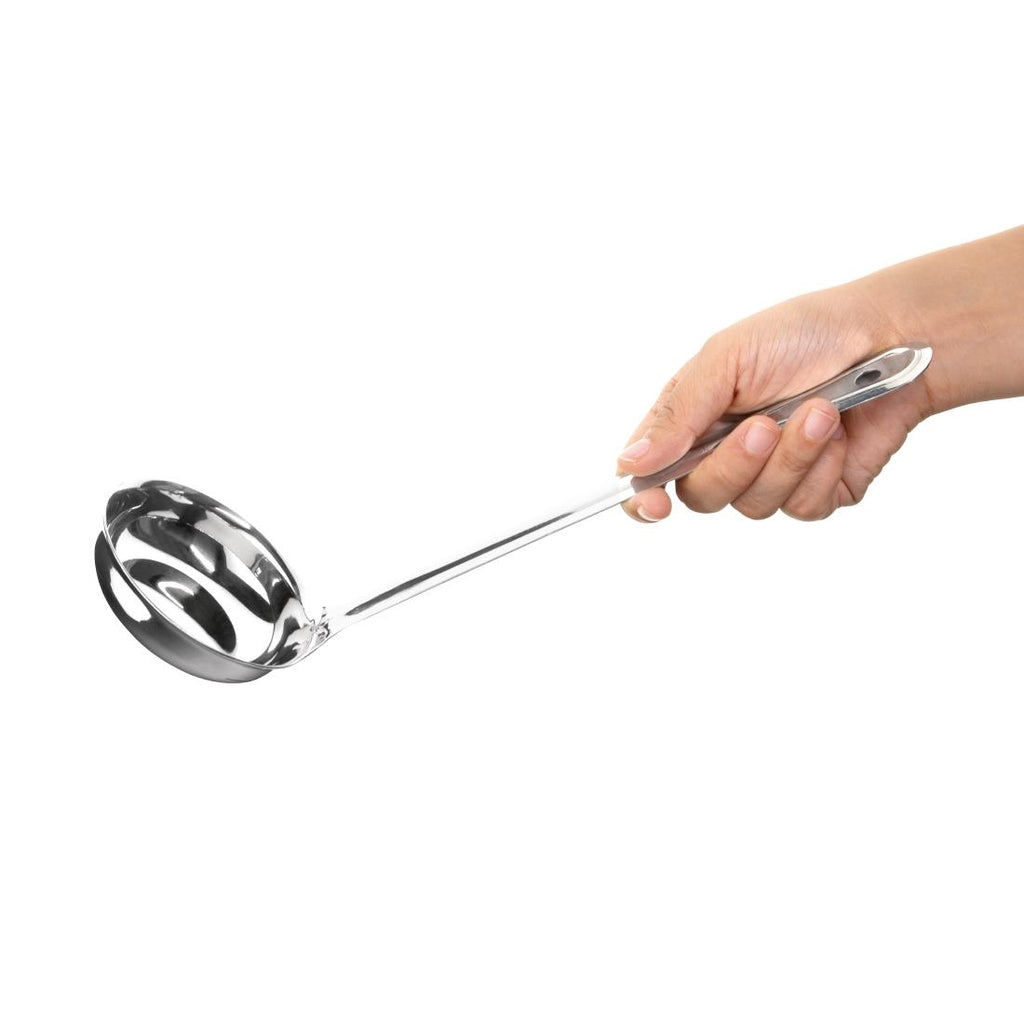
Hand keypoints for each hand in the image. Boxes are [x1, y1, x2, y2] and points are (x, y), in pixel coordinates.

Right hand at [616, 285, 934, 522]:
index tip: (655, 505)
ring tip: (818, 411)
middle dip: (734, 464)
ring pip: (755, 505)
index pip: (649, 475)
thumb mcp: (728, 357)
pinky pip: (802, 506)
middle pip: (702, 497)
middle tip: (764, 424)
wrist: (892, 339)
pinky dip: (821, 468)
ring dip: (789, 458)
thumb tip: (629, 463)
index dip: (643, 498)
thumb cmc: (807, 333)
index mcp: (693, 419)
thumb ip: (678, 413)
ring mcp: (771, 475)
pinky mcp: (816, 492)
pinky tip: (837, 433)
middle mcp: (725, 453)